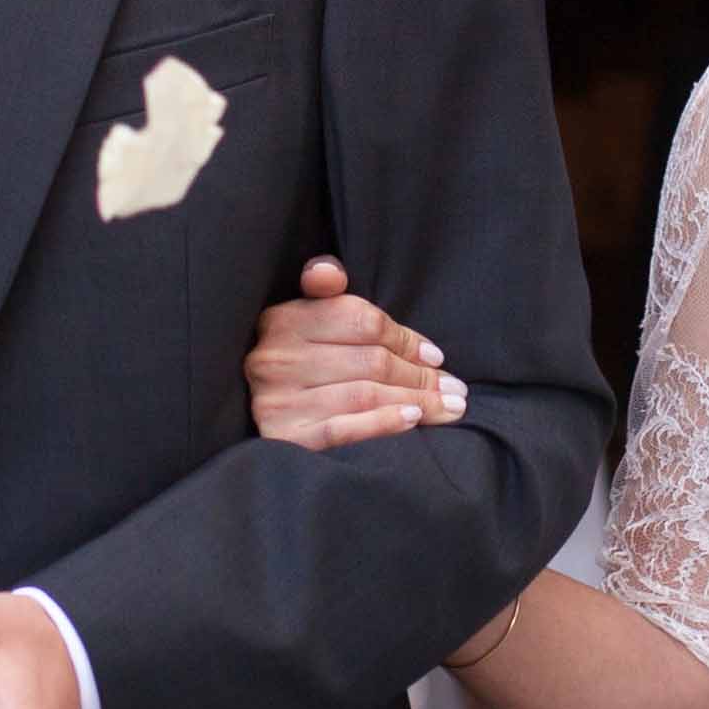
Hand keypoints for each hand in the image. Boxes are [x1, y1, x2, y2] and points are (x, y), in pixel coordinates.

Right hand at [245, 257, 461, 449]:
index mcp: (283, 319)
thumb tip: (330, 272)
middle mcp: (275, 358)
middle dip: (421, 376)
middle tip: (455, 388)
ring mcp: (277, 400)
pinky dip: (383, 423)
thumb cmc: (299, 360)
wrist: (254, 413)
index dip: (406, 338)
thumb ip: (323, 290)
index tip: (436, 356)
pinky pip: (343, 429)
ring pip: (364, 395)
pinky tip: (412, 420)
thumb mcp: (306, 318)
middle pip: (370, 361)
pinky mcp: (284, 437)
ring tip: (448, 407)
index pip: (362, 322)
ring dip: (416, 401)